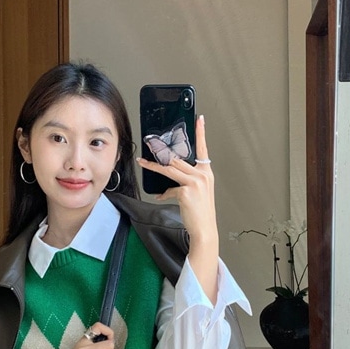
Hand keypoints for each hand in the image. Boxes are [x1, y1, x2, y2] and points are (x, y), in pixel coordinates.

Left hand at [137, 115, 218, 302]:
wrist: (204, 229)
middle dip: (162, 154)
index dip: (201, 133)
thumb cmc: (200, 213)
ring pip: (170, 168)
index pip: (203, 149)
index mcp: (207, 173)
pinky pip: (169, 187)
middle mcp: (203, 174)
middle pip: (178, 159)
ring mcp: (196, 181)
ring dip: (154, 166)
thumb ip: (183, 183)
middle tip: (151, 144)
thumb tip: (165, 185)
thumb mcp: (195, 193)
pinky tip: (160, 197)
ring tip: (142, 161)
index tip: (199, 119)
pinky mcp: (187, 190)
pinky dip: (163, 193)